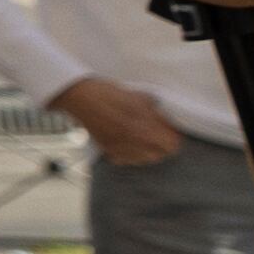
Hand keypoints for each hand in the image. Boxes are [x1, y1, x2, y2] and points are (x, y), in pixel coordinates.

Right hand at [53, 76, 185, 165]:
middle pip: (161, 155)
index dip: (172, 136)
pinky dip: (130, 155)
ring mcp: (122, 147)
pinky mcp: (109, 150)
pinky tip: (126, 144)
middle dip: (162, 145)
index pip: (173, 144)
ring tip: (141, 139)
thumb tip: (164, 118)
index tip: (168, 130)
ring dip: (147, 151)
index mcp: (146, 126)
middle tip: (156, 134)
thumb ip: (154, 109)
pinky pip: (127, 160)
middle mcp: (136, 140)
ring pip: (145, 160)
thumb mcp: (137, 95)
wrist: (80, 97)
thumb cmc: (108, 92)